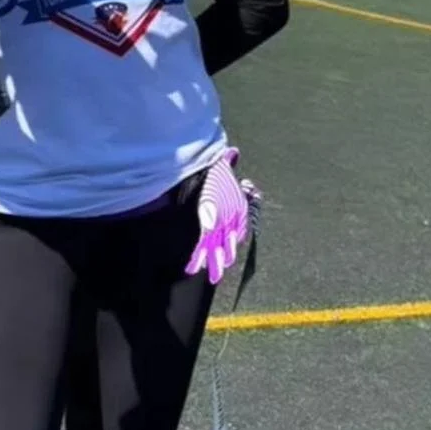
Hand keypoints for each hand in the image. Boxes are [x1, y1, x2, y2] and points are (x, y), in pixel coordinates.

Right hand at [184, 148, 260, 285]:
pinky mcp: (207, 231)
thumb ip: (228, 162)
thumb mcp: (225, 166)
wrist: (208, 173)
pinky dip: (195, 259)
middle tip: (222, 266)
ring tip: (212, 277)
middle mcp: (231, 221)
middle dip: (225, 256)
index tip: (232, 242)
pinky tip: (191, 269)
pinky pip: (201, 249)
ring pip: (216, 251)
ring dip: (214, 265)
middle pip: (229, 244)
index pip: (240, 229)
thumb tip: (234, 152)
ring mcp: (219, 228)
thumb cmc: (216, 168)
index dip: (235, 237)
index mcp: (238, 208)